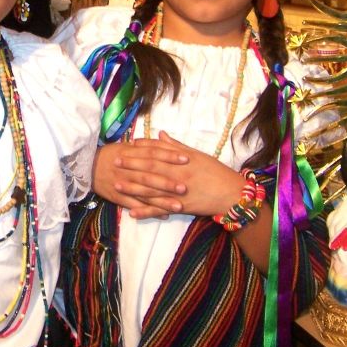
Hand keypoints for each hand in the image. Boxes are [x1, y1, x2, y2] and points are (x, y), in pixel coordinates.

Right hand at [92, 140, 188, 219]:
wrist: (84, 168)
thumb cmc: (108, 155)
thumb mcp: (124, 146)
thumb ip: (144, 145)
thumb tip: (162, 137)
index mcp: (130, 154)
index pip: (152, 153)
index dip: (169, 156)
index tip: (186, 159)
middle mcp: (127, 169)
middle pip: (149, 176)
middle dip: (168, 182)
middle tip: (185, 187)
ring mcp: (122, 184)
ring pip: (144, 193)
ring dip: (162, 201)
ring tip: (179, 206)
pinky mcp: (117, 197)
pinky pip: (134, 205)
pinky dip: (148, 211)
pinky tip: (163, 215)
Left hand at [94, 132, 245, 219]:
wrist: (232, 194)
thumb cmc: (216, 172)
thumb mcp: (198, 155)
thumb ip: (177, 146)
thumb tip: (161, 134)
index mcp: (181, 161)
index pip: (158, 153)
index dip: (142, 149)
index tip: (128, 145)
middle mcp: (177, 175)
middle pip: (151, 169)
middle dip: (132, 165)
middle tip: (115, 162)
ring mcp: (178, 192)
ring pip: (152, 190)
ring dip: (133, 188)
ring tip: (117, 185)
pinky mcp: (180, 207)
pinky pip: (160, 210)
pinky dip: (146, 211)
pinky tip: (132, 212)